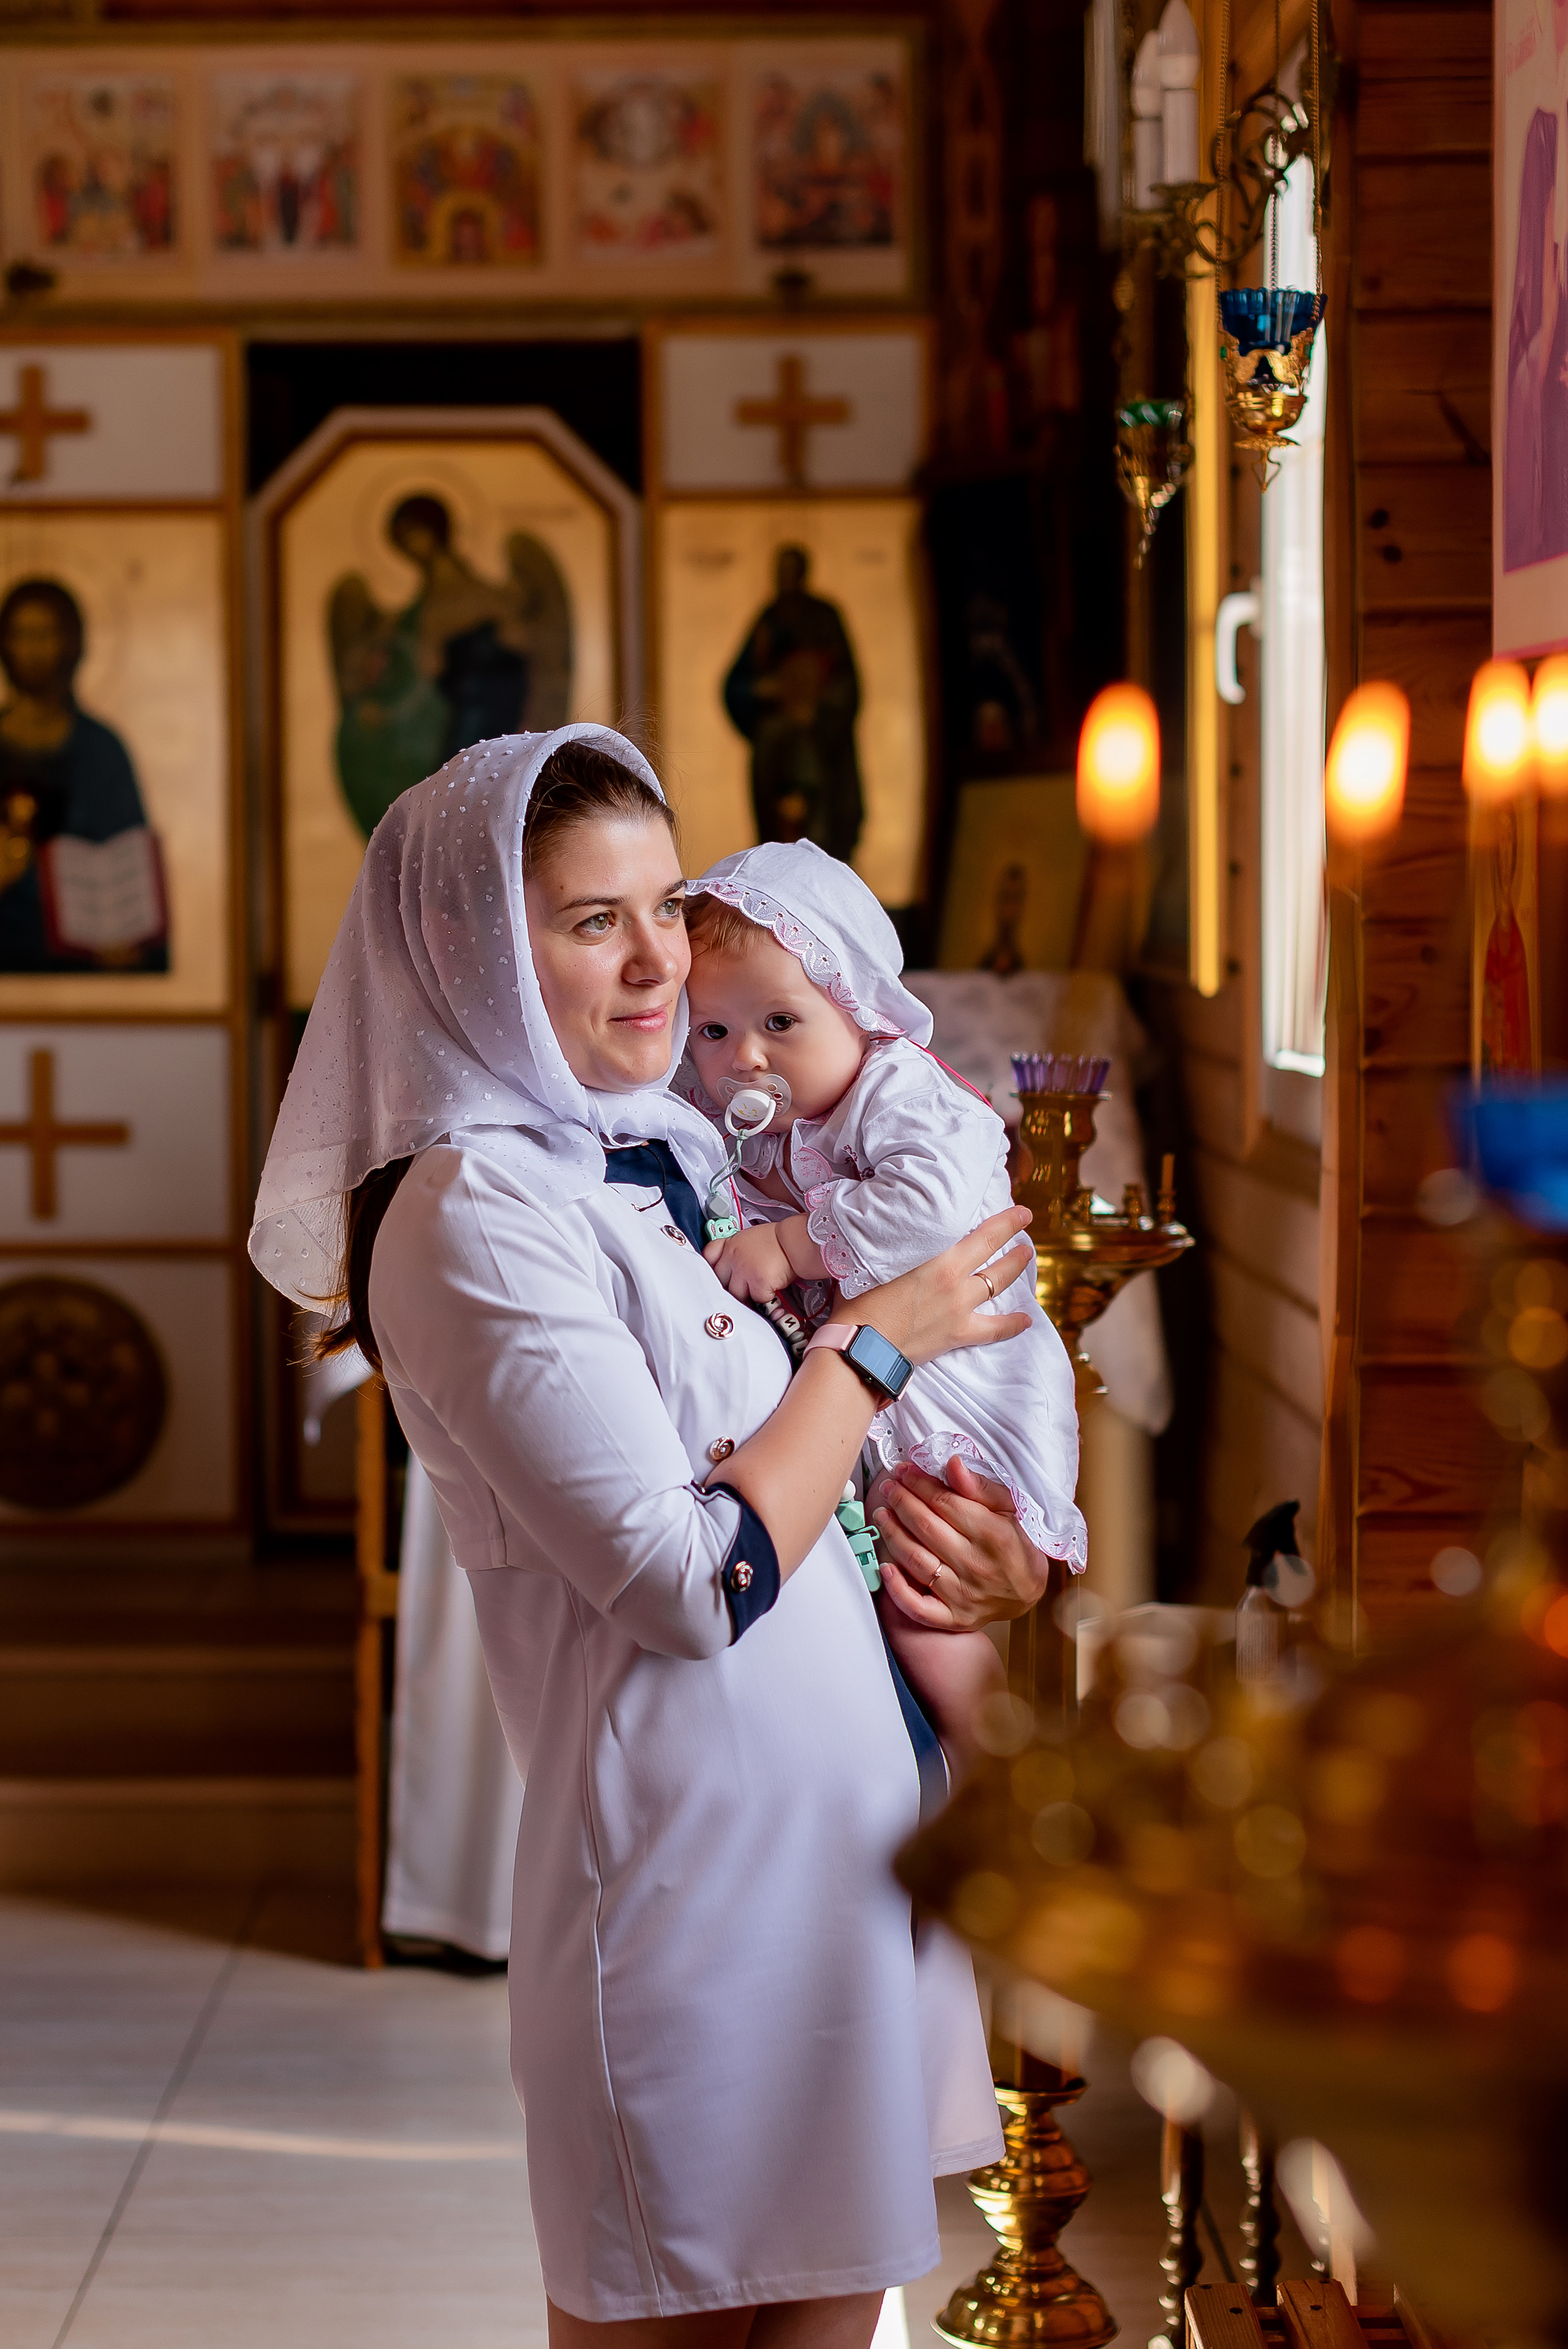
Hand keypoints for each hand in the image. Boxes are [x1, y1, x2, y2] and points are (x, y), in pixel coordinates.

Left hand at [705, 1221, 795, 1301]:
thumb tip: (731, 1268)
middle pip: (720, 1281)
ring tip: (758, 1289)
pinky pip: (757, 1298)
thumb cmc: (777, 1240)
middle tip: (742, 1288)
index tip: (718, 1276)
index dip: (711, 1268)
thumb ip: (736, 1251)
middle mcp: (734, 1257)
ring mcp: (745, 1270)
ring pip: (737, 1294)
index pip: (708, 1256)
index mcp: (731, 1244)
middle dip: (730, 1287)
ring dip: (748, 1295)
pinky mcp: (758, 1282)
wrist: (795, 1241)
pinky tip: (772, 1288)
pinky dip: (765, 1297)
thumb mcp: (749, 1237)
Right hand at [831, 1204, 1034, 1368]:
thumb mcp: (875, 1261)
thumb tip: (889, 1230)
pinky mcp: (958, 1335)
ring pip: (998, 1285)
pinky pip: (994, 1330)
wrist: (862, 1346)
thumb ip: (892, 1246)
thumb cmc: (861, 1302)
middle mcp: (956, 1282)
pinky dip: (1012, 1325)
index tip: (1020, 1211)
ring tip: (1027, 1256)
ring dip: (1015, 1269)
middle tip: (1025, 1222)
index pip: (982, 1235)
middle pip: (994, 1255)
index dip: (1005, 1221)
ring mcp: (960, 1309)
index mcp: (939, 1260)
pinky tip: (1026, 1320)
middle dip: (1014, 1236)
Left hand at [873, 1455, 1055, 1629]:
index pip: (945, 1503)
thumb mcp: (1008, 1508)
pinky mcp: (955, 1617)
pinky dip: (897, 1589)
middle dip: (901, 1502)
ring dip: (892, 1534)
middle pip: (926, 1528)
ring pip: (916, 1561)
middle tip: (889, 1488)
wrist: (1027, 1590)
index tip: (904, 1471)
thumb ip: (978, 1487)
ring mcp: (964, 1594)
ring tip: (882, 1514)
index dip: (919, 1484)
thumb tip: (952, 1464)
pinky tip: (885, 1567)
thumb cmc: (1015, 1543)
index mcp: (993, 1534)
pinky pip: (918, 1607)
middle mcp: (977, 1565)